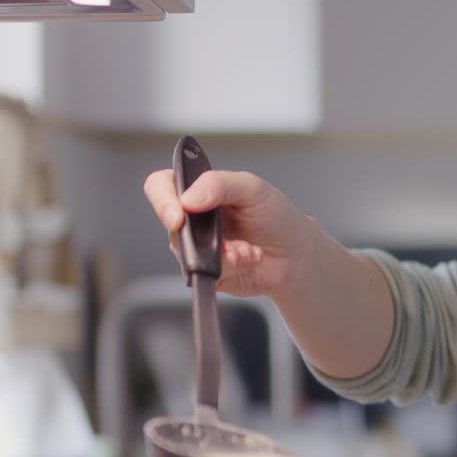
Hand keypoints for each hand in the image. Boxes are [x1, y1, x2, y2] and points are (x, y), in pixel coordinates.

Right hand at [143, 169, 317, 297]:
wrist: (295, 255)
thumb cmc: (276, 217)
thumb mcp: (254, 189)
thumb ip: (220, 184)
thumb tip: (188, 198)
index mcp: (200, 189)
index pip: (162, 185)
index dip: (162, 199)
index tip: (178, 216)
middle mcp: (193, 217)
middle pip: (170, 222)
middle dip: (200, 236)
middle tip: (226, 241)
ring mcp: (197, 245)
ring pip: (187, 252)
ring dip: (223, 253)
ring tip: (247, 248)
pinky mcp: (204, 270)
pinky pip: (203, 272)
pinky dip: (230, 267)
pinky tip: (247, 259)